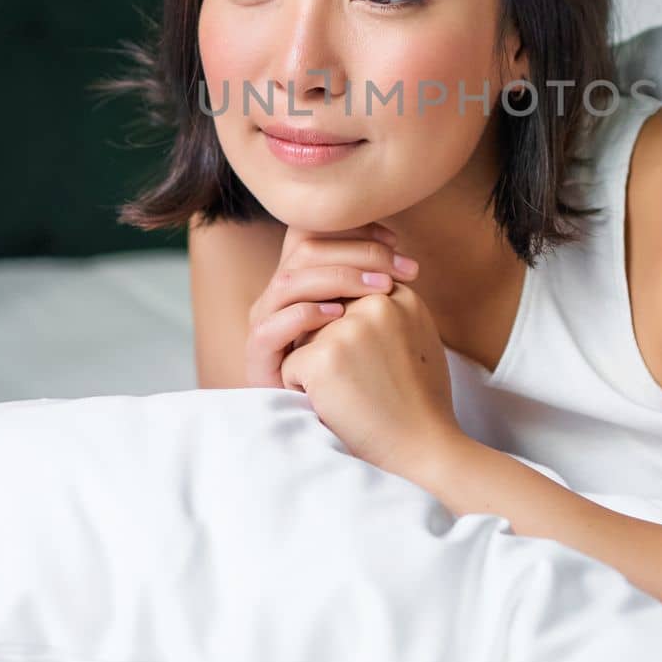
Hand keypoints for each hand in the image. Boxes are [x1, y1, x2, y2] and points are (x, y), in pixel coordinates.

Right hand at [243, 221, 417, 388]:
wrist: (352, 432)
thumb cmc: (369, 373)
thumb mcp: (372, 320)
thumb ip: (376, 286)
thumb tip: (404, 254)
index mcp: (303, 280)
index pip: (316, 234)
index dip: (353, 229)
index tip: (396, 241)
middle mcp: (279, 295)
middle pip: (306, 251)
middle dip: (356, 253)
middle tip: (399, 269)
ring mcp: (265, 324)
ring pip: (289, 281)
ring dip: (337, 277)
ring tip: (378, 288)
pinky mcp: (257, 358)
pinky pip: (271, 326)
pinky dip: (305, 314)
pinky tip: (338, 315)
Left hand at [279, 280, 465, 480]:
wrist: (423, 449)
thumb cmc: (420, 401)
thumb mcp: (417, 339)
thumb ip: (389, 311)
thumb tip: (353, 293)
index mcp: (400, 296)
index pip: (350, 300)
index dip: (355, 339)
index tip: (379, 366)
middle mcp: (375, 302)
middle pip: (325, 317)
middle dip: (333, 349)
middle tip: (370, 383)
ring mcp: (348, 328)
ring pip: (304, 340)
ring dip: (318, 368)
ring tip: (355, 393)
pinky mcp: (323, 356)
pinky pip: (291, 367)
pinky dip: (305, 392)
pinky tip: (338, 406)